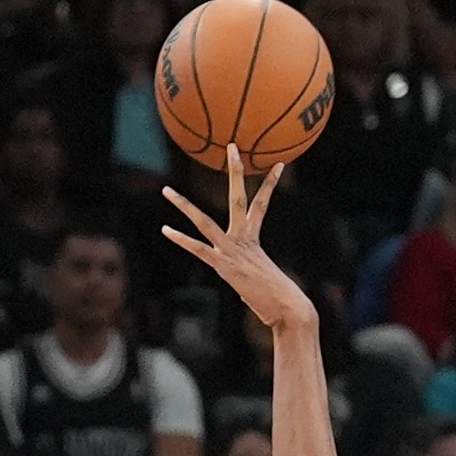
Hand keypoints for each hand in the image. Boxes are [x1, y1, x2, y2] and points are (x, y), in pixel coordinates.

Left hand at [160, 147, 314, 334]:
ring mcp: (231, 250)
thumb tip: (248, 279)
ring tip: (166, 191)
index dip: (270, 182)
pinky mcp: (223, 265)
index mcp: (254, 239)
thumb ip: (252, 271)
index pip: (262, 203)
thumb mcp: (266, 277)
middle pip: (238, 197)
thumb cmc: (282, 299)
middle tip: (232, 147)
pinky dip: (181, 240)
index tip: (279, 164)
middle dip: (236, 171)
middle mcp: (243, 238)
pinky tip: (166, 229)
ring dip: (183, 205)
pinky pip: (198, 249)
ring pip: (204, 220)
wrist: (289, 308)